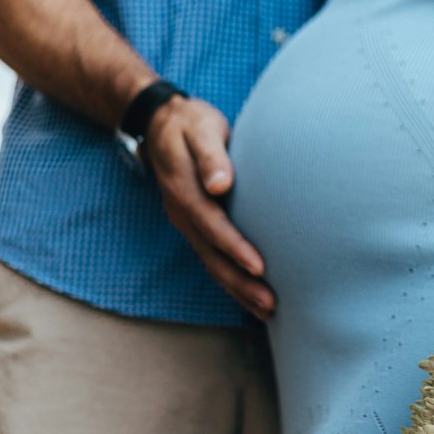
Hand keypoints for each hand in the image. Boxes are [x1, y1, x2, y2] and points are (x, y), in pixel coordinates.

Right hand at [144, 97, 275, 320]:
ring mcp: (186, 223)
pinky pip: (211, 258)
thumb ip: (211, 154)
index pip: (211, 224)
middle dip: (240, 282)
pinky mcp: (195, 226)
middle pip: (211, 256)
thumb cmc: (191, 123)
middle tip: (270, 304)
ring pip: (211, 263)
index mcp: (184, 190)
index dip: (234, 247)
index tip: (259, 266)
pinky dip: (230, 280)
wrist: (162, 125)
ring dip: (237, 289)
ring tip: (267, 311)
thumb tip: (220, 184)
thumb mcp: (201, 128)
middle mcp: (182, 213)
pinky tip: (251, 295)